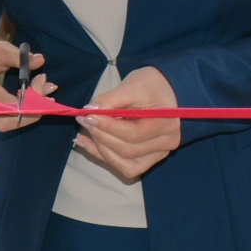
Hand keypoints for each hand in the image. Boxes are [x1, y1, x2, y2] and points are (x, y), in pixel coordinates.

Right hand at [0, 39, 53, 132]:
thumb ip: (18, 56)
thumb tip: (40, 61)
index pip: (6, 103)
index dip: (29, 98)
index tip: (41, 78)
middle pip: (7, 122)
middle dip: (33, 111)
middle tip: (48, 92)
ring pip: (8, 124)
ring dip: (31, 111)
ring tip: (46, 90)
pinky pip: (4, 121)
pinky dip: (23, 112)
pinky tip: (34, 96)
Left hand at [74, 66, 180, 180]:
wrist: (165, 89)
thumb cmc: (151, 84)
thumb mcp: (131, 86)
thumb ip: (110, 100)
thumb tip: (89, 111)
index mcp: (166, 123)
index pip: (133, 134)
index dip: (107, 127)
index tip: (87, 115)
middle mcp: (167, 143)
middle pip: (128, 150)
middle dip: (101, 137)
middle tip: (84, 121)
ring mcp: (160, 153)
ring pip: (125, 163)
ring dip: (101, 150)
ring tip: (84, 134)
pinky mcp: (150, 158)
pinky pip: (126, 166)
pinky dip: (106, 157)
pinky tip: (89, 145)